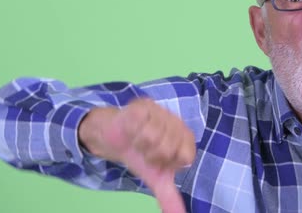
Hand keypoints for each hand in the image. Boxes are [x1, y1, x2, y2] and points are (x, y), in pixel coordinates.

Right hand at [79, 98, 195, 212]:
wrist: (114, 138)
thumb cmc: (140, 155)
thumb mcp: (155, 178)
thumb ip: (169, 197)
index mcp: (186, 138)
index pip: (186, 157)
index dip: (168, 164)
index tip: (160, 160)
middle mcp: (177, 122)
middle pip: (168, 148)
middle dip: (151, 156)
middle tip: (146, 150)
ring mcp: (161, 112)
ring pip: (152, 136)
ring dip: (139, 144)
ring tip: (138, 139)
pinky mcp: (143, 105)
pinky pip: (139, 124)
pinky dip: (131, 132)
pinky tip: (132, 129)